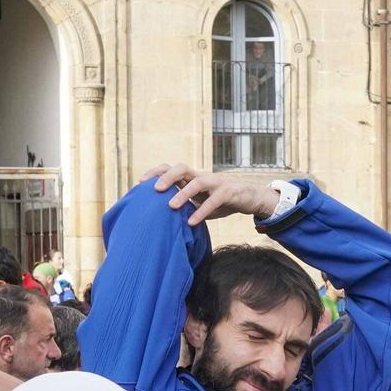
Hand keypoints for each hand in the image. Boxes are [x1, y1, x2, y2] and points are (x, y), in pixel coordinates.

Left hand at [142, 163, 280, 225]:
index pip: (171, 169)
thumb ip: (185, 206)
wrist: (250, 198)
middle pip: (181, 168)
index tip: (140, 184)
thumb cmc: (221, 201)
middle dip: (166, 176)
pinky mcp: (228, 192)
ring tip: (171, 206)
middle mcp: (202, 176)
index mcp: (192, 178)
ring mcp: (215, 182)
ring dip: (183, 193)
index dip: (155, 173)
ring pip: (197, 181)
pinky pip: (213, 201)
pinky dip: (201, 211)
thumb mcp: (200, 203)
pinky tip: (191, 222)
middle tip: (154, 190)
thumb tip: (162, 218)